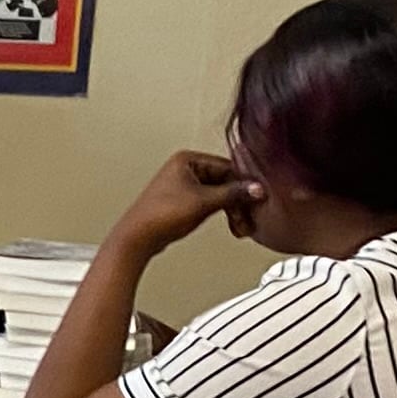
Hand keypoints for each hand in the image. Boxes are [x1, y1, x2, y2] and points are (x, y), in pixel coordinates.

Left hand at [114, 150, 259, 255]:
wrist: (138, 237)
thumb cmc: (161, 215)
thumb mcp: (204, 202)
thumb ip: (233, 194)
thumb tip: (257, 188)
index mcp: (187, 159)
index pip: (229, 167)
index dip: (245, 184)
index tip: (258, 198)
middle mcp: (185, 168)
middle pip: (226, 181)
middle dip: (239, 202)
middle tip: (249, 218)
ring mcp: (184, 184)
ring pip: (220, 194)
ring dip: (233, 211)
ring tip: (240, 227)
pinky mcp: (184, 200)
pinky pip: (211, 203)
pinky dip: (222, 213)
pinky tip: (232, 225)